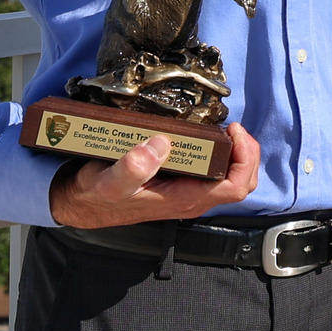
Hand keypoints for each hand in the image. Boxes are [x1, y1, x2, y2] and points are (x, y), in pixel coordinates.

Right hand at [48, 125, 261, 227]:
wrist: (84, 203)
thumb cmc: (98, 194)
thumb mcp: (108, 182)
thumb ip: (131, 168)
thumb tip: (160, 144)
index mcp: (184, 199)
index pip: (235, 187)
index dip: (244, 158)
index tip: (233, 131)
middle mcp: (193, 198)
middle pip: (241, 181)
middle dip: (247, 153)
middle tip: (233, 127)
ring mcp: (189, 192)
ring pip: (230, 177)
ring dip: (236, 152)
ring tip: (226, 129)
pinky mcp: (182, 183)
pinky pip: (214, 171)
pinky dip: (222, 153)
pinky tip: (210, 136)